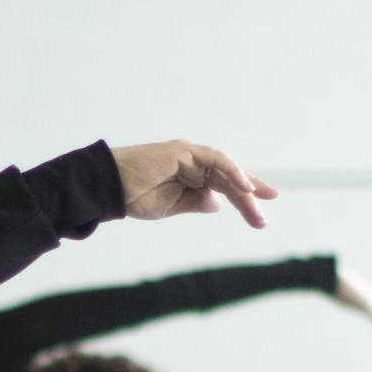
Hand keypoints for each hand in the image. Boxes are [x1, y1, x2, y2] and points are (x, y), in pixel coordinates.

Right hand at [112, 140, 276, 228]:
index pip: (223, 186)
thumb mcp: (172, 207)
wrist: (110, 189)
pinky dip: (231, 171)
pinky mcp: (184, 151)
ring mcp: (189, 156)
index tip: (260, 214)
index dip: (243, 197)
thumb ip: (195, 203)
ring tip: (256, 208)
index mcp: (189, 177)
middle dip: (248, 199)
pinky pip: (216, 160)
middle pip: (228, 180)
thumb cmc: (133, 197)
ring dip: (243, 190)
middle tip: (261, 221)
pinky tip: (244, 187)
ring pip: (225, 172)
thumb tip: (217, 203)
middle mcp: (192, 163)